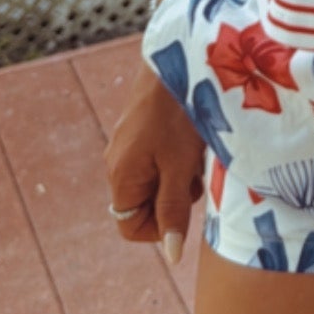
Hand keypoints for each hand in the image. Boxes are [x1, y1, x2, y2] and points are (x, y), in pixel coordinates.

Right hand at [104, 62, 206, 258]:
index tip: (184, 207)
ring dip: (179, 176)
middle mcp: (117, 162)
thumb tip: (170, 256)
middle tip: (194, 173)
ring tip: (195, 151)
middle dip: (173, 197)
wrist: (178, 57)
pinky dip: (178, 156)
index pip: (131, 226)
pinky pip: (159, 158)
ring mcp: (128, 144)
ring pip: (156, 179)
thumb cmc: (179, 114)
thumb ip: (172, 211)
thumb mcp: (180, 167)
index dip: (159, 228)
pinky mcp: (141, 128)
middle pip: (145, 203)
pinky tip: (192, 138)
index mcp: (121, 176)